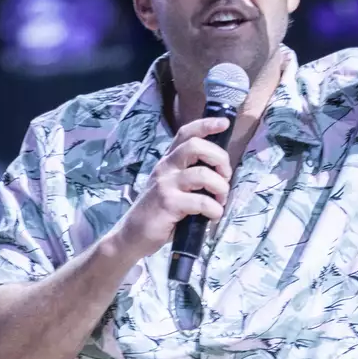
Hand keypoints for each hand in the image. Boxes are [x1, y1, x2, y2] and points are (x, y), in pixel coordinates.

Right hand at [110, 117, 232, 262]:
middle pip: (196, 146)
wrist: (132, 235)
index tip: (224, 123)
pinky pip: (201, 201)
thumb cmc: (158, 212)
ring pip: (203, 174)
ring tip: (220, 200)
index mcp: (168, 161)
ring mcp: (165, 185)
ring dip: (220, 187)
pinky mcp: (168, 203)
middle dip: (220, 158)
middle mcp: (166, 168)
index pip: (186, 133)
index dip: (206, 125)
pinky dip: (214, 209)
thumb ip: (190, 176)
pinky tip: (213, 216)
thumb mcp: (172, 187)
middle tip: (226, 176)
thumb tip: (221, 172)